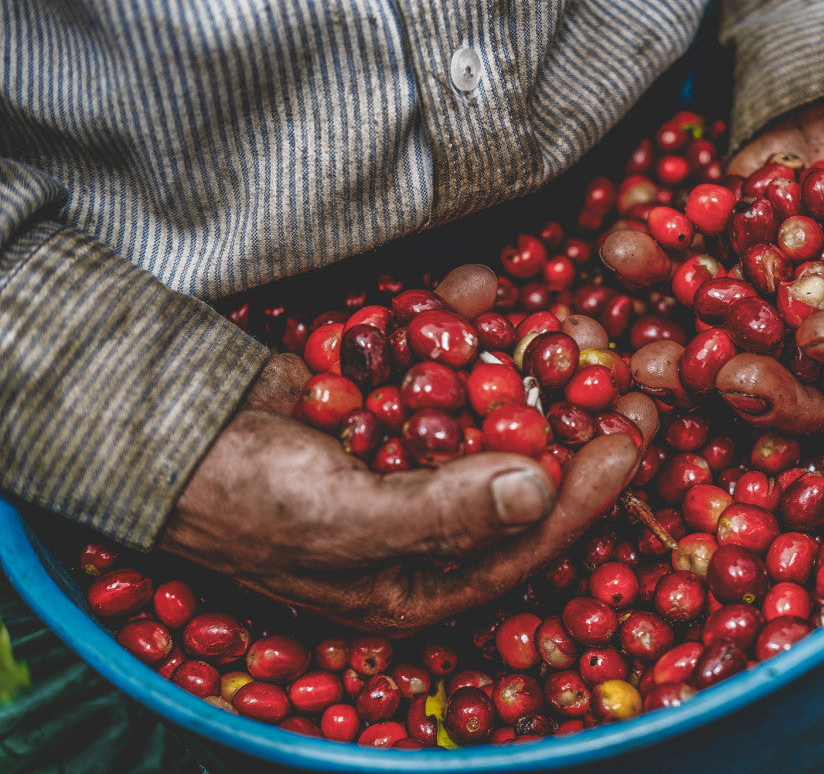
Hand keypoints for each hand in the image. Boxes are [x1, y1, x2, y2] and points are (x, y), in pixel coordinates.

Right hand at [161, 265, 656, 635]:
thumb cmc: (239, 498)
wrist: (151, 429)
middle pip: (518, 474)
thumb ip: (441, 514)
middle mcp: (421, 522)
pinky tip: (488, 288)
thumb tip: (535, 495)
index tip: (628, 445)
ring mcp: (403, 453)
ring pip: (488, 409)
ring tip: (577, 326)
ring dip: (531, 366)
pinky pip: (435, 359)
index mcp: (415, 580)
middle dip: (570, 423)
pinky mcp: (380, 396)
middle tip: (627, 377)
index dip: (581, 500)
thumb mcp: (340, 518)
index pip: (519, 547)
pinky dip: (459, 324)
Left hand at [608, 89, 823, 433]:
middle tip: (728, 383)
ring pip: (726, 348)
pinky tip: (624, 248)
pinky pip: (679, 276)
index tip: (821, 340)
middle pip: (801, 384)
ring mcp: (767, 303)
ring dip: (685, 359)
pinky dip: (650, 266)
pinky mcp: (719, 266)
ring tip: (648, 357)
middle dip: (764, 392)